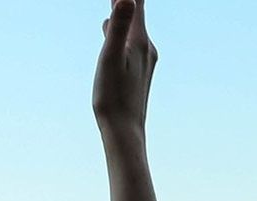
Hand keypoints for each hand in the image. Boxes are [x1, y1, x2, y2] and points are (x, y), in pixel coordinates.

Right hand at [93, 0, 157, 140]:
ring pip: (133, 28)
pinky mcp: (139, 71)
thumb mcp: (110, 60)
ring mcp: (145, 60)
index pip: (136, 2)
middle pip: (136, 12)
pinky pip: (131, 42)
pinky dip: (121, 30)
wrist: (126, 131)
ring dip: (122, 13)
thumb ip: (117, 28)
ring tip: (116, 2)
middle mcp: (147, 47)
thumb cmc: (114, 98)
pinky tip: (112, 34)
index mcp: (139, 41)